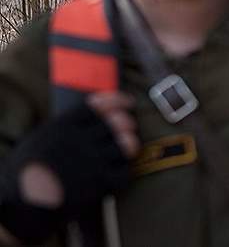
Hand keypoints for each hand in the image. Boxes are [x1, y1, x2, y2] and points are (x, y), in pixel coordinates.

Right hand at [0, 97, 133, 243]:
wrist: (19, 208)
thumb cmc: (22, 175)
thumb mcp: (36, 141)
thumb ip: (61, 128)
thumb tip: (88, 115)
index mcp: (62, 127)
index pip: (99, 106)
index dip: (117, 101)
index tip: (128, 102)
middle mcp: (79, 141)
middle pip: (116, 123)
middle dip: (126, 123)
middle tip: (128, 127)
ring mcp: (91, 162)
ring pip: (125, 146)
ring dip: (130, 145)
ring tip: (127, 147)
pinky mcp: (98, 185)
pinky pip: (124, 172)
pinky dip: (125, 170)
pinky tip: (119, 171)